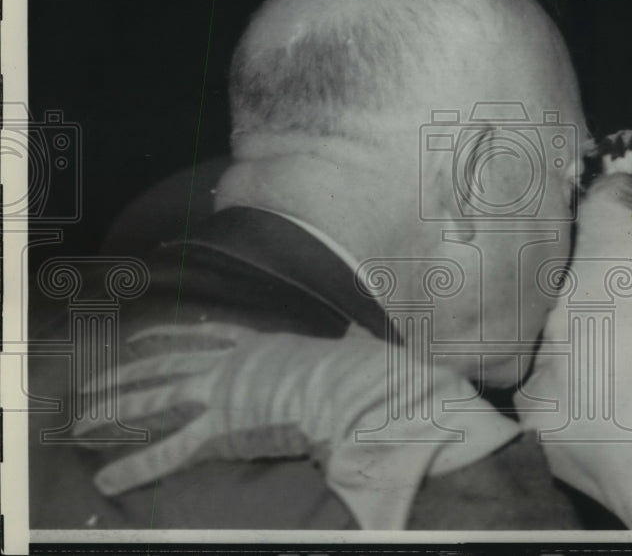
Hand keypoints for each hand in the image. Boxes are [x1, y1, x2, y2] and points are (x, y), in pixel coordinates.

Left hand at [77, 321, 519, 527]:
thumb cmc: (367, 374)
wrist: (364, 391)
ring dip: (117, 406)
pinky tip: (107, 479)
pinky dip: (138, 466)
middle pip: (170, 363)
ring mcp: (225, 392)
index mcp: (266, 346)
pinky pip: (172, 450)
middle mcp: (236, 363)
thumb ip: (350, 345)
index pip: (215, 336)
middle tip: (96, 377)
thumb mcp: (356, 352)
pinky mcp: (222, 428)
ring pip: (157, 396)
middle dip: (130, 371)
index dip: (181, 334)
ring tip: (83, 418)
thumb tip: (361, 338)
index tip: (155, 333)